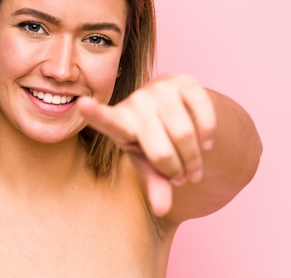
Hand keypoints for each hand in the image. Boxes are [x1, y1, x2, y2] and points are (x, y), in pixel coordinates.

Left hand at [77, 73, 215, 215]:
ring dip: (194, 160)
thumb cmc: (155, 142)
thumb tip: (162, 210)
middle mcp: (136, 101)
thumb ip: (154, 185)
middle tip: (180, 177)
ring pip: (185, 136)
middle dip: (176, 171)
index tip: (83, 104)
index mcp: (119, 122)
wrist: (179, 112)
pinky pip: (203, 116)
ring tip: (192, 167)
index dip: (95, 113)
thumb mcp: (150, 165)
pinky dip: (207, 137)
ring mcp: (159, 88)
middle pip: (161, 152)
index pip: (106, 121)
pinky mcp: (185, 81)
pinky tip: (204, 143)